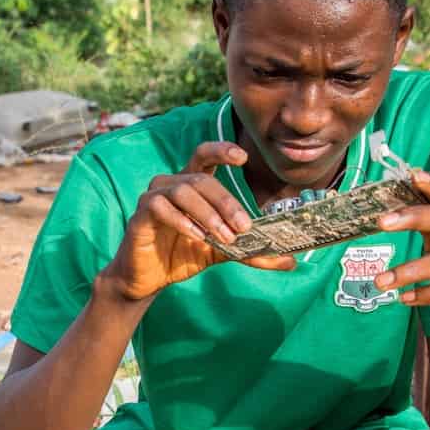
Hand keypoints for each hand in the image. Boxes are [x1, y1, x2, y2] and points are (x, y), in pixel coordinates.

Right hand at [99, 141, 295, 300]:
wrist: (147, 279)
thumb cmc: (181, 256)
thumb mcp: (221, 253)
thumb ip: (250, 252)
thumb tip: (288, 260)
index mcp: (192, 186)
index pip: (205, 155)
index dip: (222, 150)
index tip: (242, 157)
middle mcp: (172, 184)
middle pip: (202, 179)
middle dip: (226, 201)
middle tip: (243, 226)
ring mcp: (154, 197)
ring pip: (184, 190)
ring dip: (208, 214)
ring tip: (223, 236)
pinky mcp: (140, 214)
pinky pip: (161, 207)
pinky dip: (182, 220)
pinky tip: (196, 236)